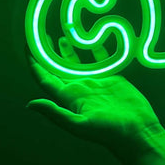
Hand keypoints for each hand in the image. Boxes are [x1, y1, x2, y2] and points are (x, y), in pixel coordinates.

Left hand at [26, 40, 164, 156]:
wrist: (136, 131)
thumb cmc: (108, 131)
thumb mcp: (79, 125)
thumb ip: (56, 113)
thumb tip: (30, 104)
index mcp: (67, 98)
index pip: (45, 77)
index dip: (34, 61)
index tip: (28, 43)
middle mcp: (78, 89)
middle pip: (57, 67)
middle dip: (48, 52)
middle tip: (42, 33)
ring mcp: (95, 83)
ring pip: (77, 63)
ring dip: (69, 50)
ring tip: (64, 33)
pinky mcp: (112, 78)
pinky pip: (101, 60)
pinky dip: (96, 48)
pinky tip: (94, 37)